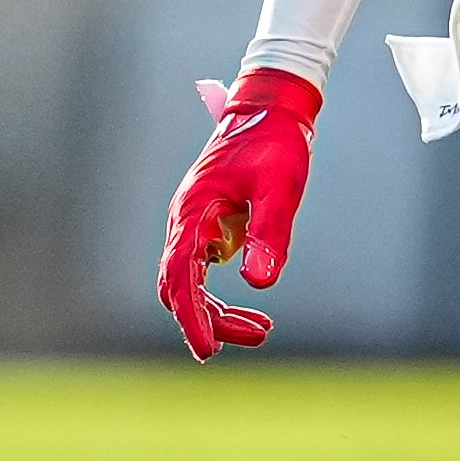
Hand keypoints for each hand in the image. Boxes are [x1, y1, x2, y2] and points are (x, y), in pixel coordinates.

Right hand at [158, 68, 321, 359]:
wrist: (271, 110)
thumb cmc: (276, 144)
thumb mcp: (280, 189)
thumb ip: (269, 234)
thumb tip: (257, 283)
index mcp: (194, 213)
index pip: (179, 278)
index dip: (192, 317)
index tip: (208, 351)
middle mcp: (184, 222)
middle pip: (180, 288)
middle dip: (211, 320)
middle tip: (258, 335)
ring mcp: (193, 225)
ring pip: (190, 284)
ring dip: (219, 312)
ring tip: (262, 331)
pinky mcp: (207, 226)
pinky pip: (202, 272)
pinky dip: (222, 297)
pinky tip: (253, 311)